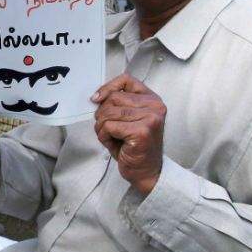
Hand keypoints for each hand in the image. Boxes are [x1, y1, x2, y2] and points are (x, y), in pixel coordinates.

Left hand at [91, 74, 165, 194]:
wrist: (146, 171)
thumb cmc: (133, 146)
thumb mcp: (126, 119)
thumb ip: (117, 104)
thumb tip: (96, 97)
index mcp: (152, 99)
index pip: (126, 80)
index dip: (107, 87)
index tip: (96, 99)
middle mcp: (155, 106)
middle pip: (113, 98)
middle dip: (102, 114)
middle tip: (109, 129)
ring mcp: (150, 118)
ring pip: (109, 112)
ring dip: (102, 127)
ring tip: (112, 137)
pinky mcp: (142, 131)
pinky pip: (109, 126)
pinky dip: (104, 136)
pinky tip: (114, 144)